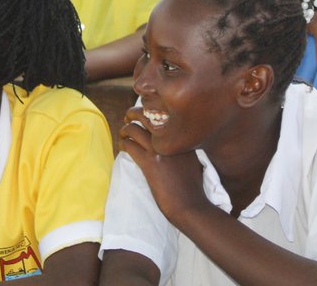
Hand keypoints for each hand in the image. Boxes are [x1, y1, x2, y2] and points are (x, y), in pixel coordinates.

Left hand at [119, 106, 208, 223]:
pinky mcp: (148, 163)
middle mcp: (171, 139)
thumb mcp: (193, 161)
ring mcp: (159, 150)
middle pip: (147, 115)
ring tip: (123, 133)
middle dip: (134, 113)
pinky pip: (129, 146)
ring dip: (125, 129)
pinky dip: (123, 144)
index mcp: (182, 137)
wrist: (190, 205)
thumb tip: (170, 143)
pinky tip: (123, 147)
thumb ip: (182, 149)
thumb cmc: (192, 187)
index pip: (163, 114)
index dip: (150, 111)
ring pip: (134, 129)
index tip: (144, 113)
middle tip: (128, 117)